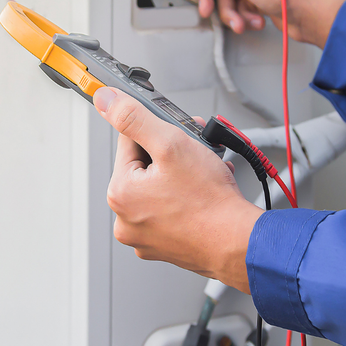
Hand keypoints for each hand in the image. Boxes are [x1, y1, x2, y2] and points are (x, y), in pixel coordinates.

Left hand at [94, 86, 261, 292]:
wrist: (239, 242)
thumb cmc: (209, 201)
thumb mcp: (171, 144)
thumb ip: (135, 118)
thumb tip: (105, 100)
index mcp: (120, 193)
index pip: (129, 142)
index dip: (157, 132)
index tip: (177, 134)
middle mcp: (126, 219)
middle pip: (145, 166)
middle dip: (172, 154)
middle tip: (196, 152)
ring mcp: (146, 236)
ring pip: (160, 188)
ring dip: (181, 174)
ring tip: (205, 173)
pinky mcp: (165, 246)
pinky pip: (170, 210)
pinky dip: (185, 198)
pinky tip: (204, 192)